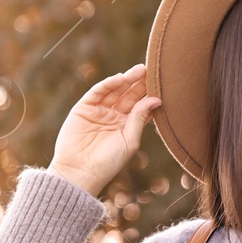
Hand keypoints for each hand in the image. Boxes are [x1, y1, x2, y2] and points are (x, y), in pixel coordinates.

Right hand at [49, 63, 159, 196]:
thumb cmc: (108, 162)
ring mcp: (98, 111)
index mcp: (126, 125)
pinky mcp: (83, 109)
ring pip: (114, 91)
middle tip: (151, 70)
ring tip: (140, 70)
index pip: (140, 106)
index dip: (149, 94)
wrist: (80, 172)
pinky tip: (120, 78)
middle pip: (128, 95)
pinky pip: (97, 93)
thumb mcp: (129, 140)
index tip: (162, 83)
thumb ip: (140, 119)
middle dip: (139, 83)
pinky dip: (108, 84)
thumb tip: (156, 100)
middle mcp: (113, 116)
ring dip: (126, 80)